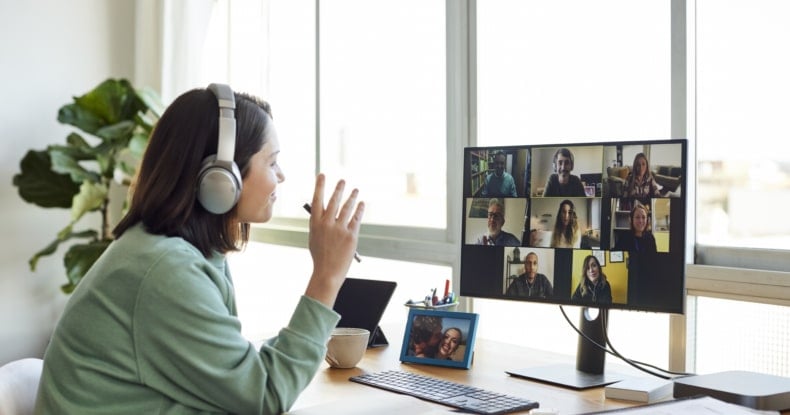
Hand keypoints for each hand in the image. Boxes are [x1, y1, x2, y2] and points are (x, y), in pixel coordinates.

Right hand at [304, 174, 364, 306]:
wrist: (327, 272)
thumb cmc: (320, 255)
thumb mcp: (314, 237)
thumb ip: (320, 224)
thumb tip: (327, 211)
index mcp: (315, 224)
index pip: (317, 200)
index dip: (319, 186)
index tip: (322, 175)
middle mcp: (327, 224)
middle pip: (334, 201)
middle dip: (338, 189)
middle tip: (342, 180)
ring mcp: (340, 229)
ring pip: (347, 208)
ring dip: (352, 197)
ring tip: (355, 190)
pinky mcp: (351, 235)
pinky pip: (356, 219)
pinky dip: (360, 210)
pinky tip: (362, 204)